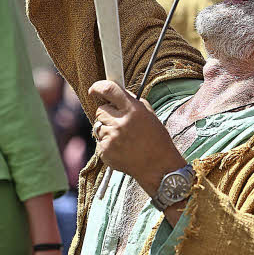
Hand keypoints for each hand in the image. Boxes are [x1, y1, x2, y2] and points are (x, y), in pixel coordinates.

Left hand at [89, 80, 184, 195]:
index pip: (109, 90)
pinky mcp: (105, 151)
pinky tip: (121, 148)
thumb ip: (132, 102)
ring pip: (97, 126)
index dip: (98, 87)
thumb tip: (117, 93)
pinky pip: (99, 141)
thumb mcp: (149, 115)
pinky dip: (107, 144)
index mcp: (133, 110)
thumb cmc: (157, 140)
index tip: (94, 89)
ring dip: (107, 129)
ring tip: (123, 138)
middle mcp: (120, 123)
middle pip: (100, 110)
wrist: (159, 167)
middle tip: (119, 122)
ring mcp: (111, 138)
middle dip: (107, 114)